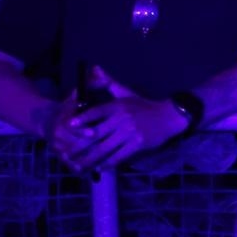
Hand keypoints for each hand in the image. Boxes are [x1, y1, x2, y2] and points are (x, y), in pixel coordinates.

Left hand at [54, 96, 188, 171]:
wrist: (169, 116)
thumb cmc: (144, 105)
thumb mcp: (126, 92)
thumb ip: (109, 83)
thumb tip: (95, 68)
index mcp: (118, 106)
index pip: (96, 111)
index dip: (82, 118)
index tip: (68, 125)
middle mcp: (122, 119)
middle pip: (96, 135)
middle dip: (79, 146)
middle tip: (67, 154)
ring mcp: (130, 132)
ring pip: (104, 149)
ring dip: (90, 159)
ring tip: (79, 166)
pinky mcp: (138, 144)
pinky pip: (118, 156)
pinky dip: (107, 164)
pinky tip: (99, 168)